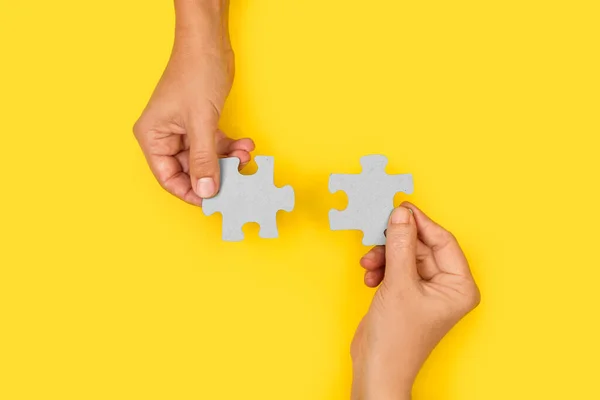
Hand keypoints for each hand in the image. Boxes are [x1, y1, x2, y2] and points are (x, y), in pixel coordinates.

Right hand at [133, 3, 253, 205]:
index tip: (214, 201)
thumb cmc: (195, 73)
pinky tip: (246, 145)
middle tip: (238, 178)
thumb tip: (206, 192)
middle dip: (216, 174)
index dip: (191, 192)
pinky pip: (216, 145)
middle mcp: (166, 136)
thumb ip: (204, 160)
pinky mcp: (201, 124)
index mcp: (153, 137)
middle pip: (190, 170)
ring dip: (228, 161)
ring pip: (206, 159)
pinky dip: (231, 148)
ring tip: (246, 157)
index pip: (169, 178)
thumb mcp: (201, 123)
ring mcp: (184, 131)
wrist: (209, 43)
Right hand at [352, 203, 479, 398]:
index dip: (421, 223)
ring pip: (405, 255)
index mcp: (460, 286)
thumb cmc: (397, 340)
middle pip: (422, 246)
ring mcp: (426, 290)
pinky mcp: (408, 293)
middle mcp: (447, 286)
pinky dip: (381, 268)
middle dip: (396, 243)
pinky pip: (396, 267)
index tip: (400, 209)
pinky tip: (370, 277)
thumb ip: (400, 244)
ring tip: (369, 264)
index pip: (443, 241)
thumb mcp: (399, 284)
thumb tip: (401, 214)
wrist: (376, 369)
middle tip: (378, 233)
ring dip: (384, 256)